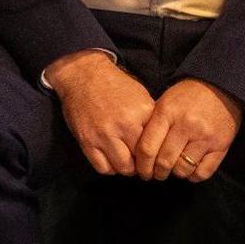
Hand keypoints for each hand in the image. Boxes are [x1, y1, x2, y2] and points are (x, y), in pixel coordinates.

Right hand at [46, 49, 155, 175]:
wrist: (84, 75)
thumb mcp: (140, 95)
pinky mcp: (87, 141)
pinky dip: (110, 168)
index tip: (157, 158)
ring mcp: (104, 135)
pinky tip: (112, 160)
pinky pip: (103, 168)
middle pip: (142, 160)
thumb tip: (160, 141)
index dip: (157, 154)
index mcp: (142, 113)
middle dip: (144, 164)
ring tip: (128, 162)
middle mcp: (124, 125)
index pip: (156, 144)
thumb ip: (150, 119)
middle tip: (143, 164)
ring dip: (127, 168)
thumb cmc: (114, 84)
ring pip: (123, 168)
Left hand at [133, 78, 241, 182]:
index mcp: (167, 112)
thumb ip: (152, 124)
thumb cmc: (188, 95)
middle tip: (156, 173)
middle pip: (164, 162)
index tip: (142, 170)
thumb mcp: (166, 101)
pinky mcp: (221, 146)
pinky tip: (190, 168)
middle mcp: (186, 125)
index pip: (147, 148)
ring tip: (174, 168)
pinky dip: (194, 175)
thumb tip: (139, 153)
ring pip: (182, 169)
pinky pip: (202, 173)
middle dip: (157, 173)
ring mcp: (205, 137)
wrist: (220, 86)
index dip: (142, 165)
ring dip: (175, 173)